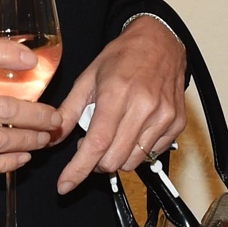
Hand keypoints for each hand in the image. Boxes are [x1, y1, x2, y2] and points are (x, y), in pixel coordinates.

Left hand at [52, 17, 186, 193]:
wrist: (160, 41)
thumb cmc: (123, 57)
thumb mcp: (87, 78)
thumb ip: (67, 111)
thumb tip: (51, 137)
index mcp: (117, 93)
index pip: (97, 143)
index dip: (78, 169)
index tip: (65, 185)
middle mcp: (144, 107)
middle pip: (114, 159)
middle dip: (96, 163)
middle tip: (91, 145)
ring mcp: (164, 116)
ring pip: (133, 161)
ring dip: (116, 157)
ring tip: (113, 134)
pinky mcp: (177, 123)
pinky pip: (152, 153)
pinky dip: (137, 149)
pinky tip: (132, 129)